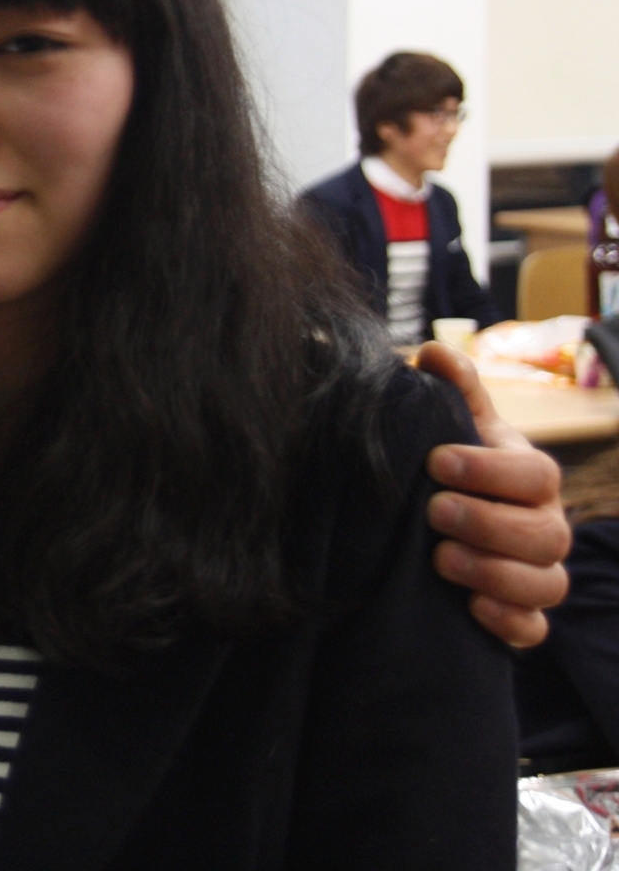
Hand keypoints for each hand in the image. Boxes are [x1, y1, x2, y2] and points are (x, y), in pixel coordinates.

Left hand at [416, 340, 570, 646]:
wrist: (438, 523)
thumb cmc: (451, 467)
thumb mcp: (452, 426)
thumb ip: (452, 391)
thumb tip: (436, 352)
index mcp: (529, 477)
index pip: (536, 475)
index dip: (491, 470)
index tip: (437, 463)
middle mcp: (544, 526)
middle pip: (547, 534)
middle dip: (489, 522)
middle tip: (434, 512)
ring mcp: (537, 573)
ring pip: (546, 583)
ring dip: (494, 572)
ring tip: (440, 559)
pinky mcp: (521, 616)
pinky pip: (534, 629)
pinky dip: (509, 621)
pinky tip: (471, 609)